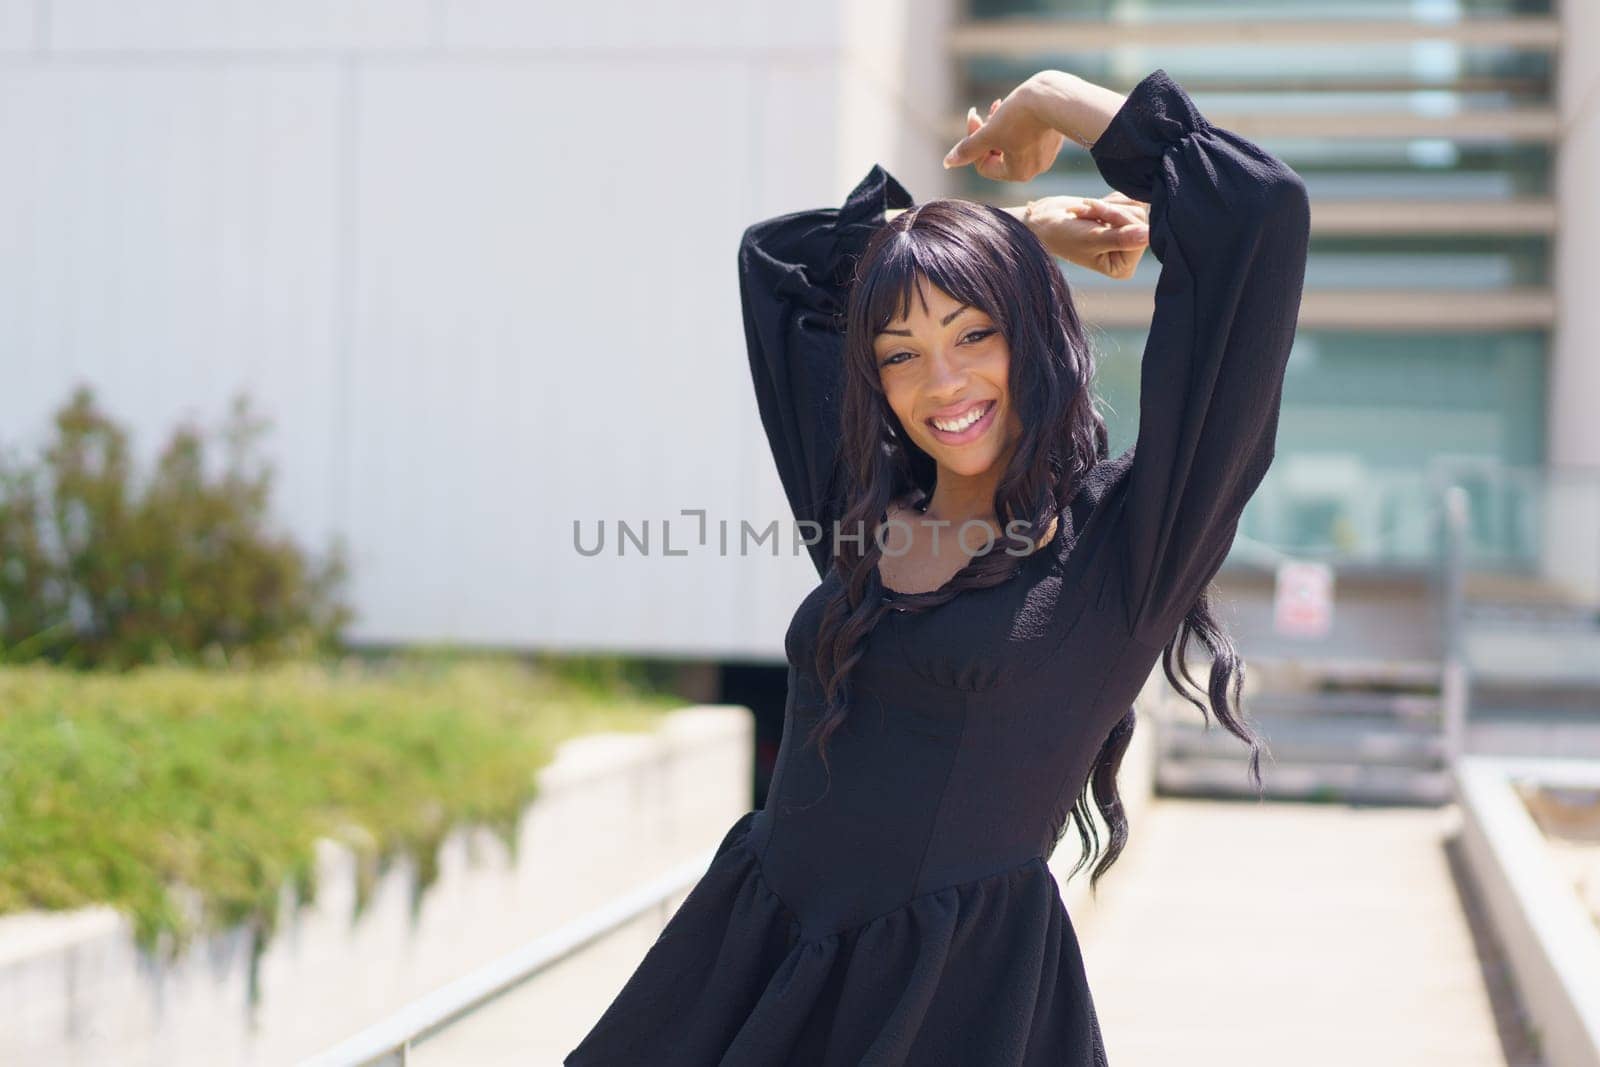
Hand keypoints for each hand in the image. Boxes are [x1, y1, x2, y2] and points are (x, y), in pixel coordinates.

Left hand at [942, 73, 1067, 181]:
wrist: (1056, 95)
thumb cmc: (1020, 116)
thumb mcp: (989, 132)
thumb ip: (968, 149)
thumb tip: (947, 163)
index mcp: (1018, 173)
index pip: (983, 165)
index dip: (973, 143)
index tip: (973, 117)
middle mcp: (1034, 169)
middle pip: (997, 153)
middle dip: (988, 132)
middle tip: (988, 110)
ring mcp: (1046, 154)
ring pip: (1011, 142)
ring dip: (1000, 125)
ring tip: (1002, 105)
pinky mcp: (1053, 138)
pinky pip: (1028, 135)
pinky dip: (1018, 122)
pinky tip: (1020, 105)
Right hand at [1004, 194, 1149, 279]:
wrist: (1044, 221)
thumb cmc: (1062, 236)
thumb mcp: (1090, 238)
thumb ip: (1120, 238)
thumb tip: (1149, 235)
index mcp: (1123, 267)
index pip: (1142, 234)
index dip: (1119, 220)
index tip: (1095, 221)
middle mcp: (1128, 253)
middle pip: (1140, 219)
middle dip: (1111, 212)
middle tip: (1087, 216)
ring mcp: (1126, 235)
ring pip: (1135, 206)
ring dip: (1107, 205)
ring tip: (1087, 214)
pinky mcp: (1122, 219)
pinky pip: (1129, 199)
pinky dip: (1109, 199)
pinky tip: (1092, 209)